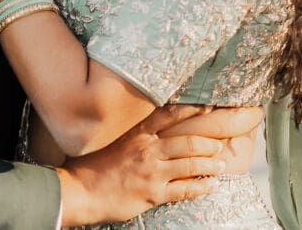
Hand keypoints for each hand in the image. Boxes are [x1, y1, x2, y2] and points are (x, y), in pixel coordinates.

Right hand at [57, 105, 226, 225]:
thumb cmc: (95, 167)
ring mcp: (152, 172)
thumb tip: (156, 132)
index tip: (209, 108)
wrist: (80, 191)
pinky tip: (210, 185)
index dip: (192, 111)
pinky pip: (185, 189)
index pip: (170, 116)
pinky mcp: (153, 193)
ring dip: (210, 164)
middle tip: (220, 144)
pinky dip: (201, 186)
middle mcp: (148, 149)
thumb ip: (137, 136)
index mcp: (138, 134)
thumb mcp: (115, 142)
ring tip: (221, 164)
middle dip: (209, 142)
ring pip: (191, 164)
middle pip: (188, 141)